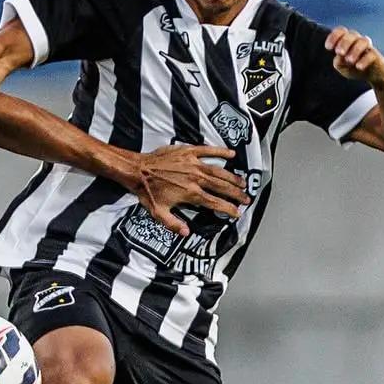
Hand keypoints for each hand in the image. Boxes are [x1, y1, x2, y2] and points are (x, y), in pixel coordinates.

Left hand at [121, 144, 249, 236]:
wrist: (137, 170)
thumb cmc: (146, 191)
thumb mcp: (158, 213)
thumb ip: (174, 224)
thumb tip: (187, 233)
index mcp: (190, 194)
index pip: (215, 203)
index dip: (228, 209)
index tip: (237, 213)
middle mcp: (195, 178)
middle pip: (222, 187)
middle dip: (236, 194)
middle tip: (246, 198)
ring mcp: (193, 164)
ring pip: (219, 171)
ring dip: (233, 177)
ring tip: (243, 182)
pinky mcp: (188, 152)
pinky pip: (208, 150)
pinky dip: (221, 152)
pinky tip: (231, 154)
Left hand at [326, 27, 383, 86]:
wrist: (373, 75)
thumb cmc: (353, 68)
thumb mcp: (342, 67)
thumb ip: (338, 62)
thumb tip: (339, 57)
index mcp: (347, 41)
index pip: (341, 31)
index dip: (334, 37)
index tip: (328, 47)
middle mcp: (357, 41)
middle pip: (351, 35)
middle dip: (344, 42)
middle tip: (339, 52)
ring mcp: (368, 47)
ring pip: (363, 41)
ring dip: (355, 49)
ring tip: (350, 60)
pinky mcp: (376, 56)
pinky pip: (371, 54)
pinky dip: (364, 60)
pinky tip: (359, 67)